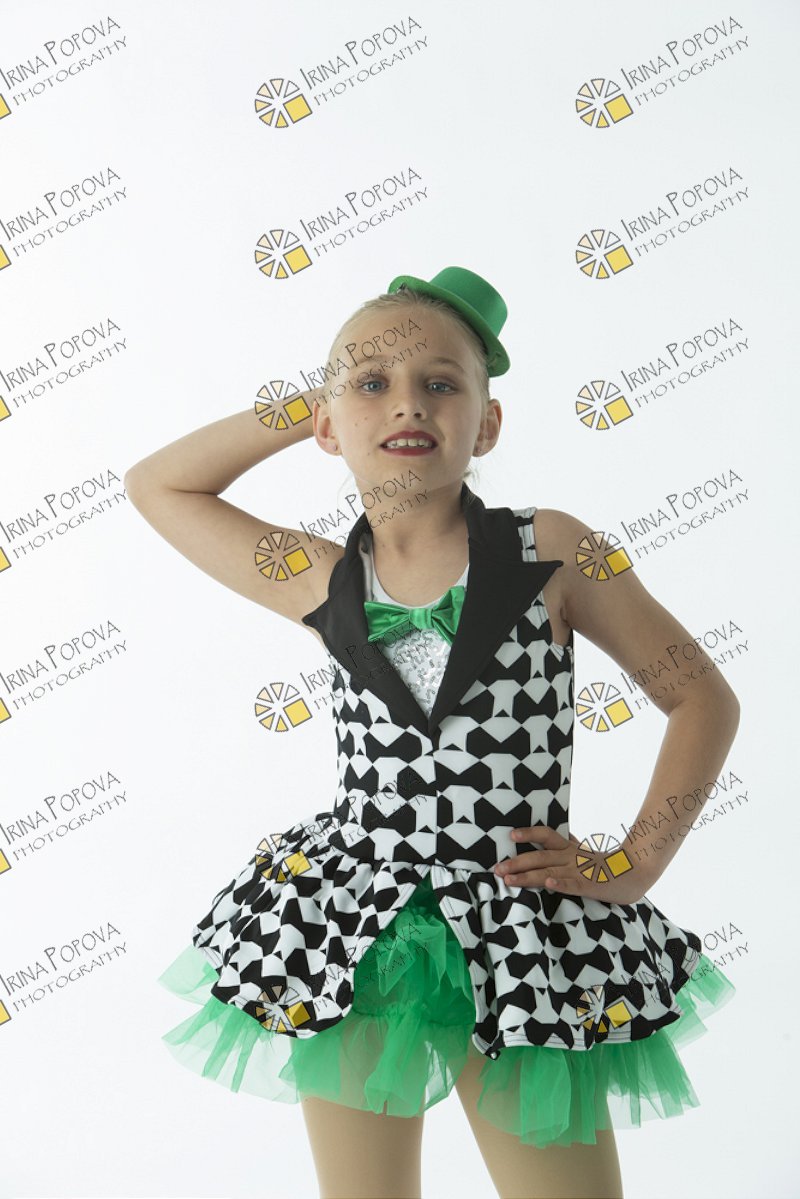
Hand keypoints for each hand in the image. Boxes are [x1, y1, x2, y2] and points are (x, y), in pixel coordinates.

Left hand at [494, 825, 645, 904]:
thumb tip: (554, 836)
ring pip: (549, 871)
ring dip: (527, 876)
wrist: (638, 872)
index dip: (529, 833)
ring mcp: (580, 871)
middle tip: (496, 869)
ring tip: (508, 879)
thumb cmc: (608, 866)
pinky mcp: (590, 885)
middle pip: (540, 856)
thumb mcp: (585, 853)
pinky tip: (547, 883)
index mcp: (571, 848)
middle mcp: (571, 857)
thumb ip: (570, 845)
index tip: (510, 835)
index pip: (547, 835)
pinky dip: (559, 883)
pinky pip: (572, 884)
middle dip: (516, 862)